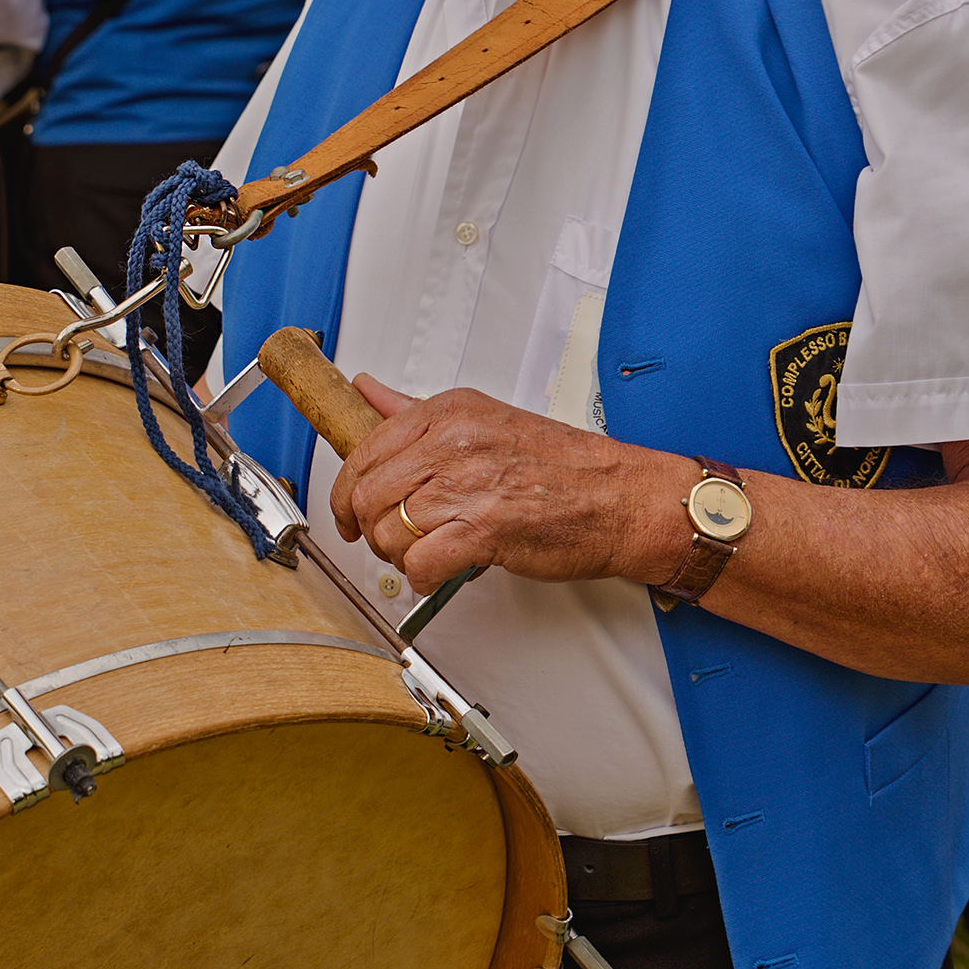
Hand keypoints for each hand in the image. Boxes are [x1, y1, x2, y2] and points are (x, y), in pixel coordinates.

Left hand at [329, 375, 689, 592]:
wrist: (622, 499)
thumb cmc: (564, 466)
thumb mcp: (484, 419)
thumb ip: (416, 410)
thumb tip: (369, 391)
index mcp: (449, 413)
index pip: (365, 449)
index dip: (347, 490)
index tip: (350, 509)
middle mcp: (454, 444)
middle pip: (367, 493)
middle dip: (367, 527)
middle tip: (386, 539)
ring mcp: (468, 486)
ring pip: (388, 532)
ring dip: (398, 555)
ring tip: (425, 552)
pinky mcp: (484, 531)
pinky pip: (420, 563)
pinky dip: (422, 577)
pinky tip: (441, 570)